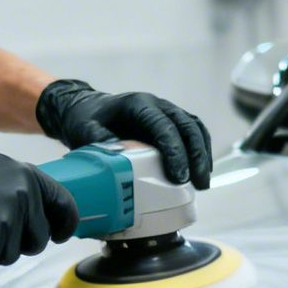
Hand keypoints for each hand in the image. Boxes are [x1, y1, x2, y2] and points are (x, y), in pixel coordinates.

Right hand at [0, 154, 79, 270]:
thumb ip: (16, 190)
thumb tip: (34, 214)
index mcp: (26, 175)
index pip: (62, 202)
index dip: (65, 224)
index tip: (60, 234)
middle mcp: (24, 193)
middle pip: (39, 237)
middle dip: (20, 244)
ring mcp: (11, 215)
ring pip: (14, 253)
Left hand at [35, 79, 213, 188]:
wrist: (86, 109)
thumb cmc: (85, 119)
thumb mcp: (84, 129)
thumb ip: (98, 140)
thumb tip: (119, 156)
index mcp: (139, 104)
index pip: (164, 125)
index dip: (175, 150)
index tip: (178, 175)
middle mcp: (158, 105)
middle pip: (187, 126)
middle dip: (196, 155)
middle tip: (198, 183)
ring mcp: (167, 113)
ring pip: (195, 129)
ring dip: (202, 155)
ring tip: (203, 182)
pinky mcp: (170, 123)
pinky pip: (192, 134)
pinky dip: (200, 152)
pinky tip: (200, 172)